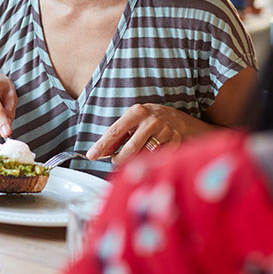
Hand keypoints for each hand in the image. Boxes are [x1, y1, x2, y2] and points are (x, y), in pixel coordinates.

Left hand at [86, 103, 211, 164]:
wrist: (181, 120)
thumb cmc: (150, 121)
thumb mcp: (134, 121)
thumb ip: (119, 135)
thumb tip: (102, 151)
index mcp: (137, 112)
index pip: (115, 131)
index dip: (102, 145)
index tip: (91, 155)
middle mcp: (151, 121)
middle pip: (130, 148)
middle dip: (120, 159)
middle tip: (115, 162)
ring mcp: (165, 132)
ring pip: (144, 156)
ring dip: (135, 161)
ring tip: (134, 158)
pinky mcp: (175, 143)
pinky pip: (158, 159)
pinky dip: (151, 161)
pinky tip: (151, 156)